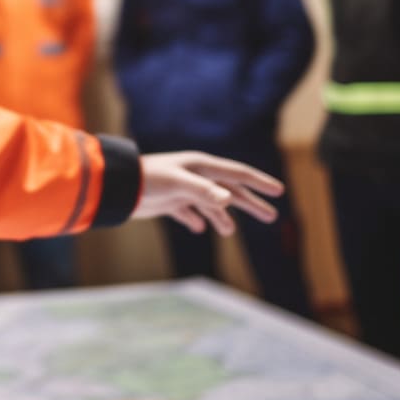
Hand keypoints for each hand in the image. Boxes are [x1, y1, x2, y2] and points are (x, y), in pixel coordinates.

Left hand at [132, 151, 283, 236]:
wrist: (119, 187)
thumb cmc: (148, 180)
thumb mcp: (178, 184)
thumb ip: (203, 191)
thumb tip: (228, 201)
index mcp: (201, 166)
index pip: (238, 174)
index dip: (259, 183)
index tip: (279, 191)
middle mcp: (195, 176)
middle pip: (230, 191)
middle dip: (250, 203)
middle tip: (271, 216)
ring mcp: (182, 189)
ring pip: (211, 204)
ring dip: (222, 218)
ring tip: (228, 232)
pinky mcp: (169, 201)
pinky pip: (187, 212)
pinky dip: (195, 220)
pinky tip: (198, 228)